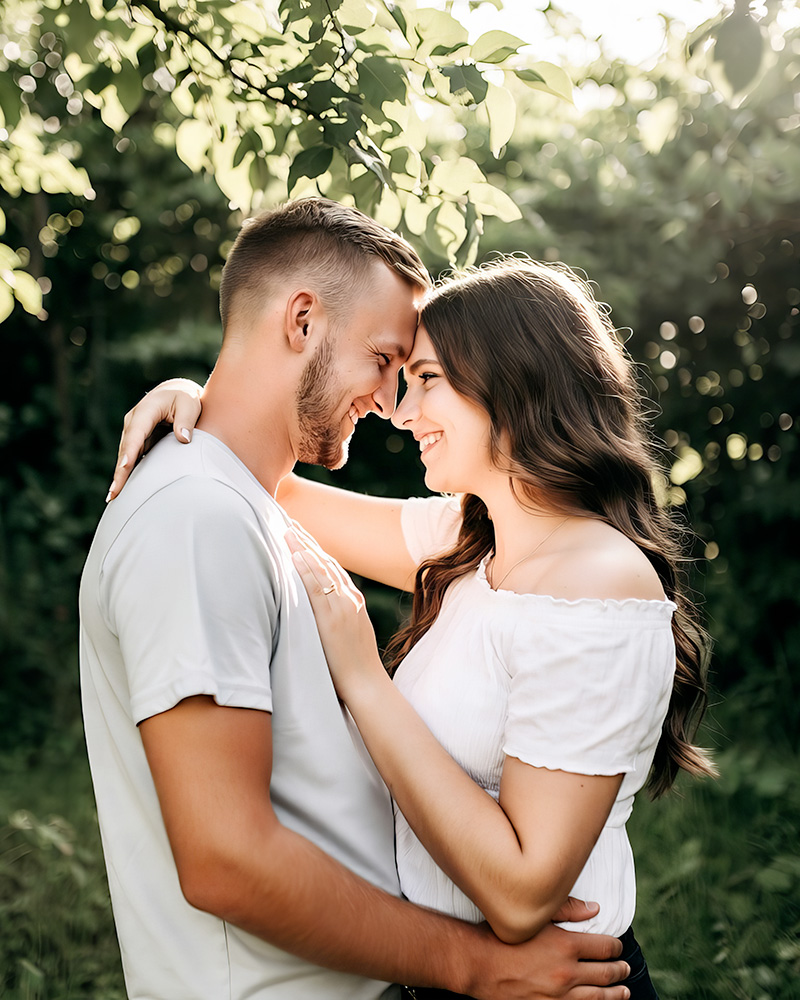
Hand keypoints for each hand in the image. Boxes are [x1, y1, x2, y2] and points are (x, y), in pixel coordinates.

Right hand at [106, 377, 203, 501]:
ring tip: (114, 497)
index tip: (125, 465)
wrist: (176, 392)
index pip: (136, 432)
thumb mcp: (189, 404)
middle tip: (115, 492)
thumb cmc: (184, 398)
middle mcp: (134, 422)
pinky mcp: (138, 441)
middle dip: (120, 471)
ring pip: (126, 456)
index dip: (130, 450)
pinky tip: (123, 491)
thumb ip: (186, 421)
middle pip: (126, 449)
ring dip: (120, 476)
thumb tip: (183, 439)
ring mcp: (133, 432)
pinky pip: (131, 458)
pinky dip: (126, 473)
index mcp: (146, 410)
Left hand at [286, 528, 384, 698]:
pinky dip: (306, 570)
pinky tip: (295, 555)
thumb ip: (336, 617)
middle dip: (306, 540)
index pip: (332, 567)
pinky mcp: (332, 619)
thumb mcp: (349, 634)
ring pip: (321, 569)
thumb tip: (317, 612)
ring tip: (286, 530)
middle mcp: (349, 599)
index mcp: (353, 600)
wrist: (366, 684)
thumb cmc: (353, 666)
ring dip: (302, 547)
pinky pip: (316, 588)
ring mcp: (342, 607)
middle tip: (288, 521)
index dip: (314, 548)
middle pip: (326, 561)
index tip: (299, 533)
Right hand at [470, 917, 629, 999]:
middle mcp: (567, 973)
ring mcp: (559, 995)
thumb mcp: (535, 916)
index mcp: (567, 945)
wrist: (479, 964)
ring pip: (598, 997)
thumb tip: (594, 909)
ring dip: (615, 995)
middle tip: (625, 969)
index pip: (605, 947)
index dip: (615, 947)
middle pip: (606, 974)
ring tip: (624, 993)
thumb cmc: (504, 935)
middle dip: (619, 971)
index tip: (617, 947)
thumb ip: (567, 910)